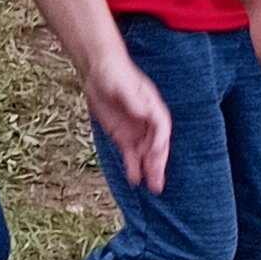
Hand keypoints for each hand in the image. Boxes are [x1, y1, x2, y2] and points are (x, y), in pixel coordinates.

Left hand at [84, 47, 171, 191]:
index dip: (159, 143)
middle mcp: (149, 122)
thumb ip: (134, 100)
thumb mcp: (123, 84)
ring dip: (149, 170)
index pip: (161, 130)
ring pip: (145, 154)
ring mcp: (137, 130)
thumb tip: (144, 111)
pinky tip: (134, 179)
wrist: (99, 71)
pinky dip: (132, 166)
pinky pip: (130, 154)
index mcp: (154, 108)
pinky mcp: (123, 135)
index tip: (155, 155)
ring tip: (153, 188)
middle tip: (158, 183)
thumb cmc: (115, 74)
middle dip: (158, 164)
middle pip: (156, 146)